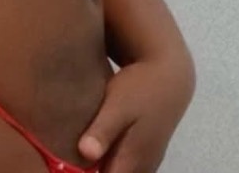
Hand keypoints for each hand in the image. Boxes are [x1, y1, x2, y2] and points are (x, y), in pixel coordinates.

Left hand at [77, 56, 194, 172]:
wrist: (169, 75)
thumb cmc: (140, 88)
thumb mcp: (118, 105)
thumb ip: (103, 130)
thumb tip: (85, 154)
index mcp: (133, 161)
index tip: (69, 166)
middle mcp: (143, 167)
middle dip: (93, 170)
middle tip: (70, 159)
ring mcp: (147, 160)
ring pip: (121, 171)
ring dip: (102, 166)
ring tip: (80, 153)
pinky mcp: (146, 150)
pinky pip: (128, 166)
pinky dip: (111, 161)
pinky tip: (96, 146)